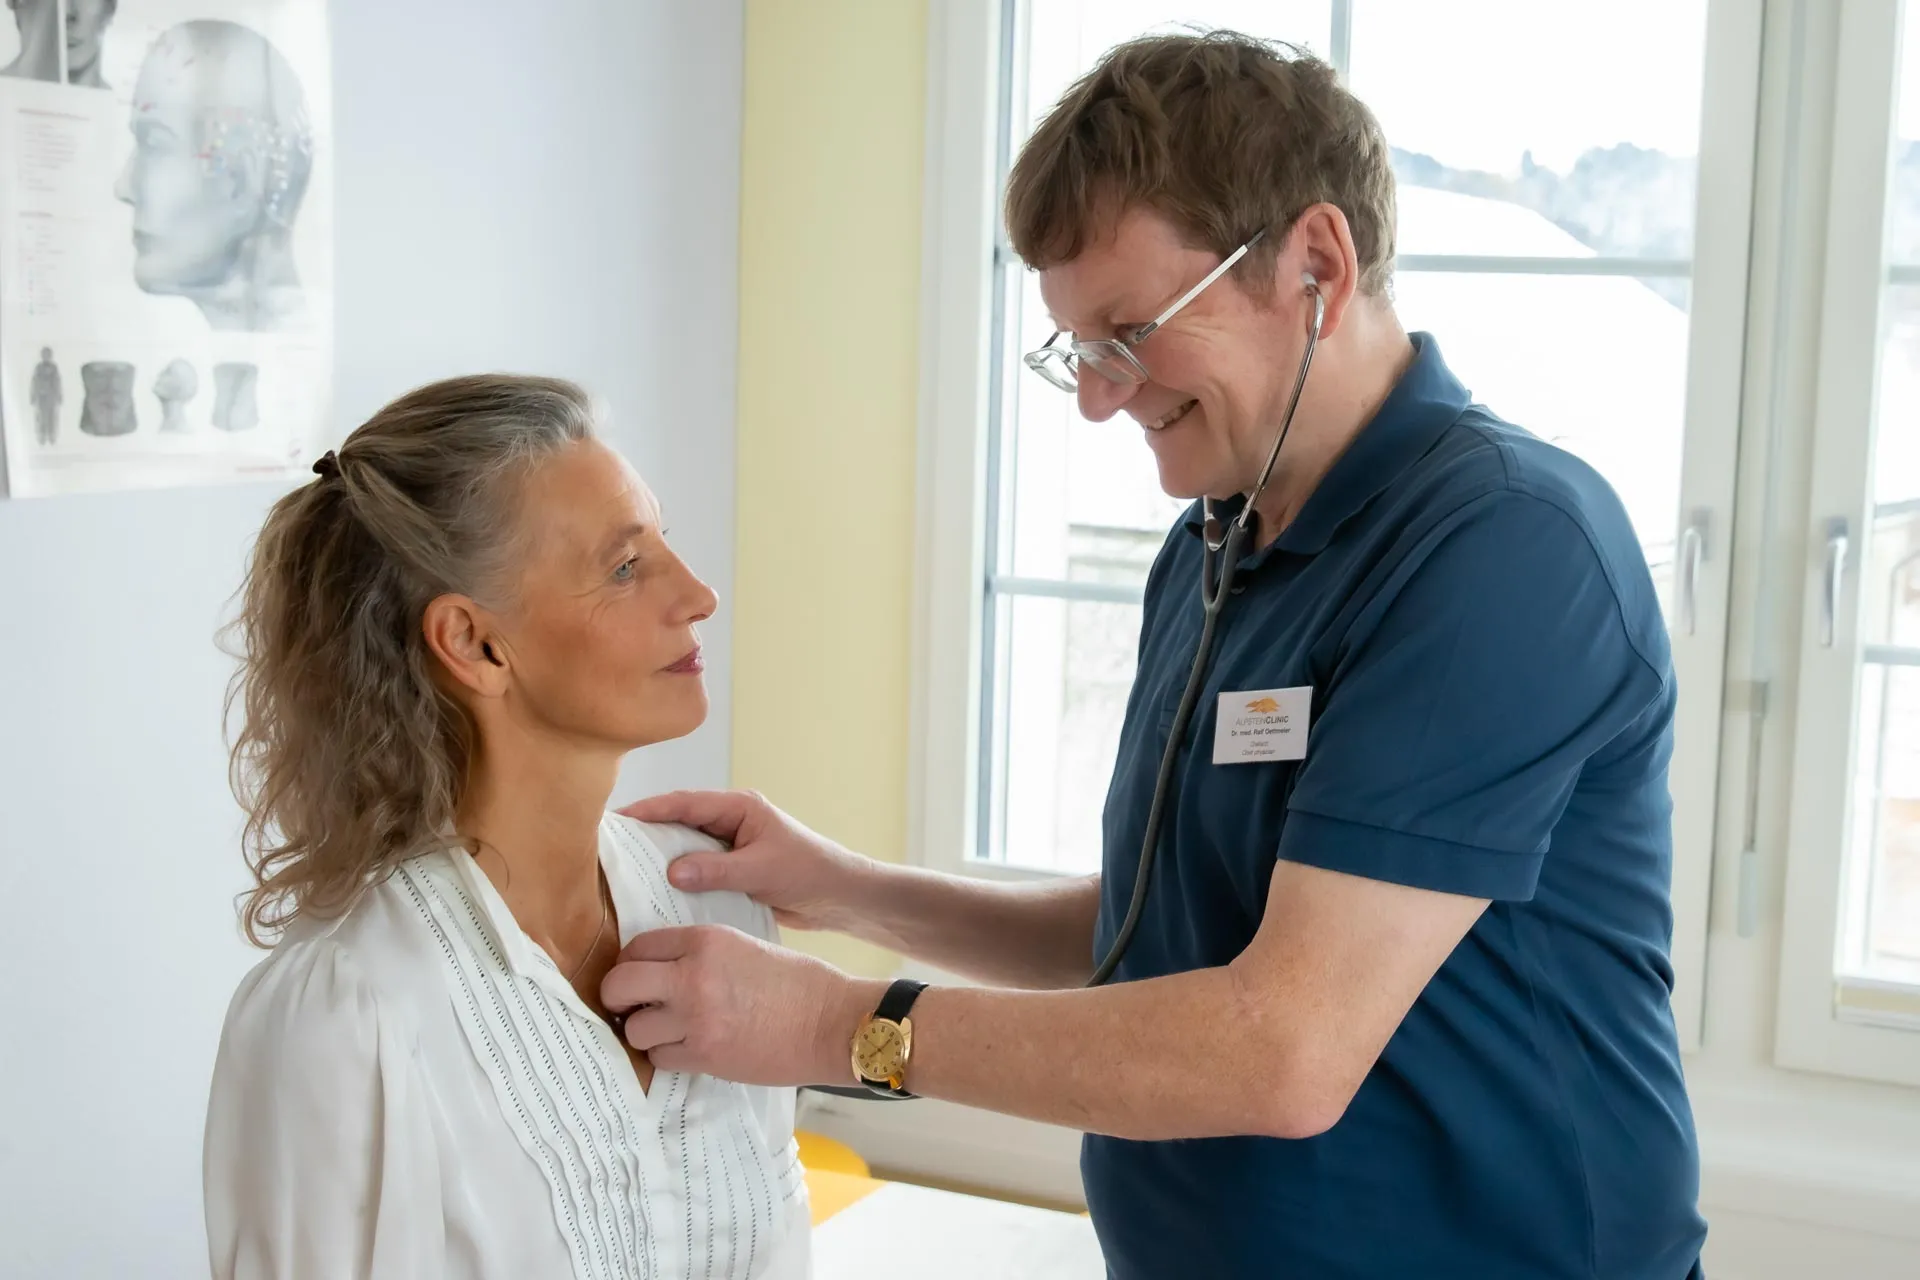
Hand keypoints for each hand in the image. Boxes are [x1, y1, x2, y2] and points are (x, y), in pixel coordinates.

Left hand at [600, 924, 884, 1085]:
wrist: (831, 1023)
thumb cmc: (798, 983)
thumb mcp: (744, 947)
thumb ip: (700, 954)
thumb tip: (662, 970)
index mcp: (705, 940)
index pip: (638, 946)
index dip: (632, 963)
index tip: (638, 976)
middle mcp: (692, 976)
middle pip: (619, 984)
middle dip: (618, 997)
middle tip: (630, 1005)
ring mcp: (695, 1019)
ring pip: (634, 1028)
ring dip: (645, 1031)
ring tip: (667, 1030)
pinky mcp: (703, 1056)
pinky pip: (660, 1058)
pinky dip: (668, 1055)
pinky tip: (688, 1048)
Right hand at [618, 790, 873, 932]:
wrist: (839, 898)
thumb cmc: (810, 873)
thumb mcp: (761, 870)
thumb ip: (717, 870)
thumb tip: (671, 871)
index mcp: (739, 808)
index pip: (685, 803)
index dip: (649, 810)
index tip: (616, 819)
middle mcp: (731, 822)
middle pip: (678, 823)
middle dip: (646, 833)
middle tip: (608, 847)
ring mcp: (730, 847)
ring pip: (685, 849)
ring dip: (660, 860)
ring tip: (621, 874)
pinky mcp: (732, 872)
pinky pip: (697, 873)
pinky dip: (678, 882)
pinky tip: (655, 898)